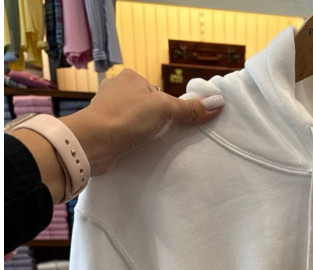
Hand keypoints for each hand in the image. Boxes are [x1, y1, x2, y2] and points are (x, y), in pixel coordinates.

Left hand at [62, 69, 224, 175]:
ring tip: (148, 143)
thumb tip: (218, 103)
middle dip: (154, 121)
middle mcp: (116, 89)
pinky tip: (135, 149)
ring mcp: (107, 110)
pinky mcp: (103, 130)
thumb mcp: (164, 109)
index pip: (157, 91)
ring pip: (134, 121)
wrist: (94, 142)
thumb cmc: (126, 117)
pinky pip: (124, 134)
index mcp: (129, 77)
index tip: (169, 122)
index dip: (167, 108)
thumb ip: (189, 109)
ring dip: (142, 132)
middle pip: (146, 107)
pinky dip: (131, 141)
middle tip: (161, 135)